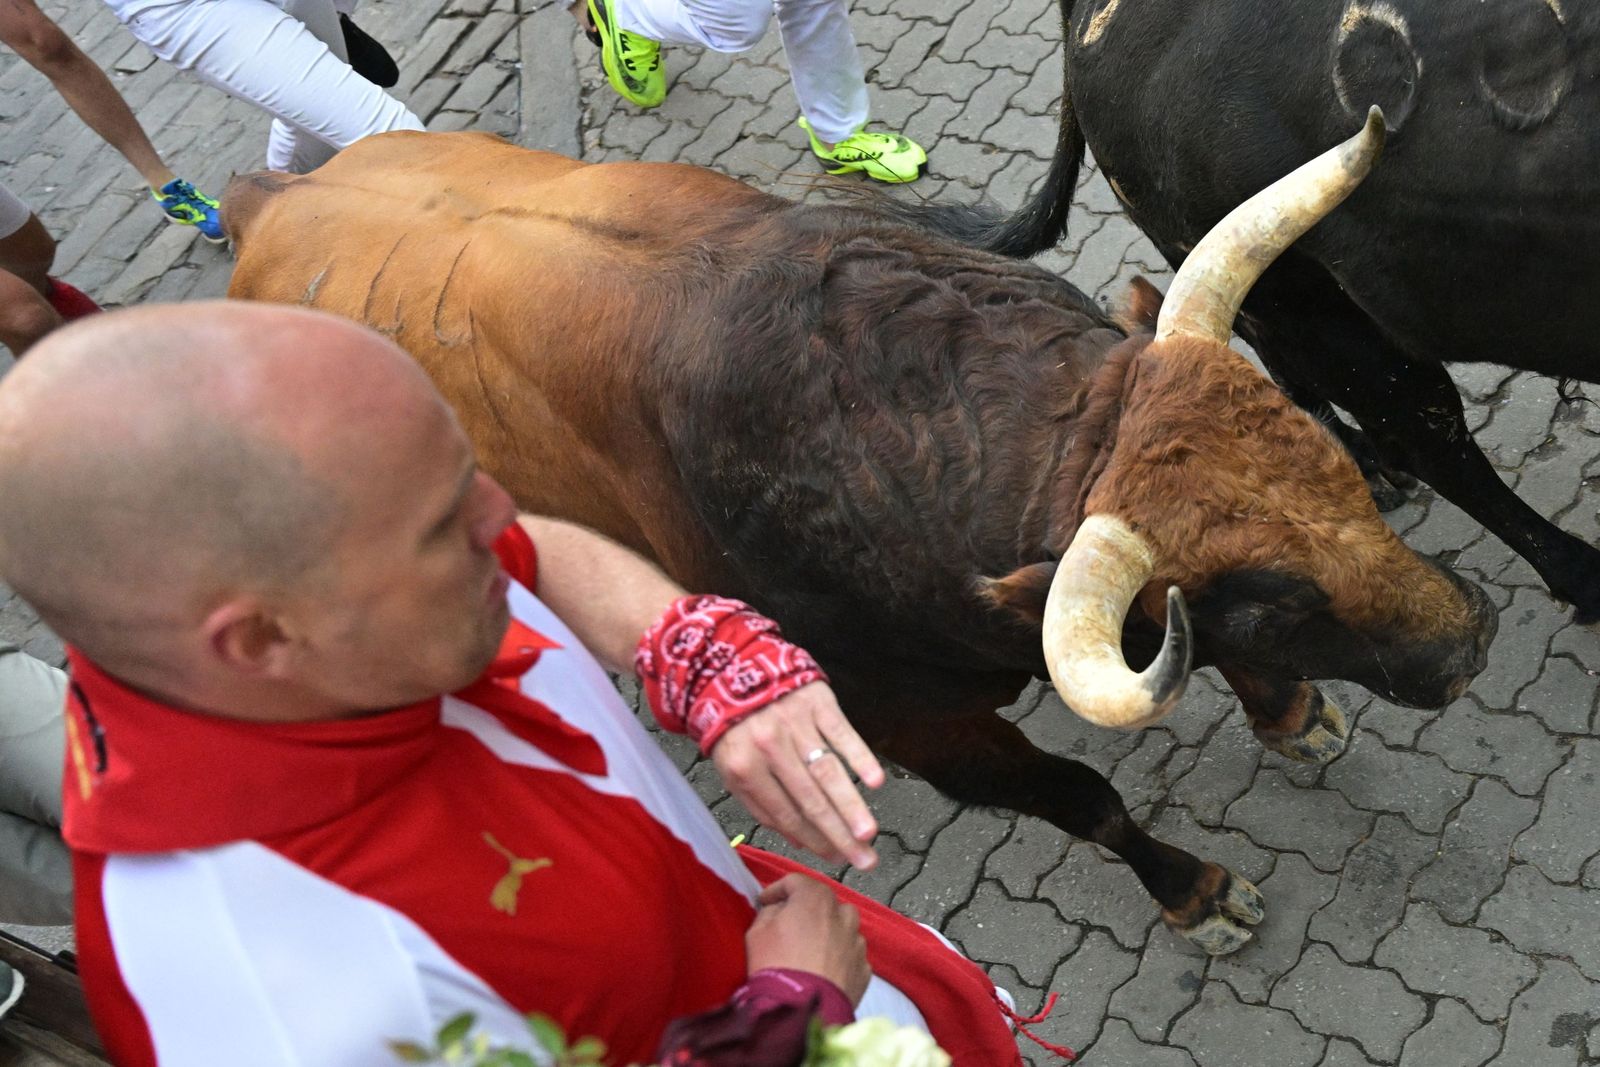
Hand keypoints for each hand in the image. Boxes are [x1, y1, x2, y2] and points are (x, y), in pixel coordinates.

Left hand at [711, 682, 884, 868]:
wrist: (731, 667)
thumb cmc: (734, 725)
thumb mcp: (731, 767)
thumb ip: (760, 804)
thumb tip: (799, 840)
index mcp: (745, 767)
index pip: (785, 814)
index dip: (812, 840)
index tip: (836, 860)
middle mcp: (770, 747)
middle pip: (810, 799)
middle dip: (839, 834)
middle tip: (864, 860)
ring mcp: (795, 723)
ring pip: (828, 771)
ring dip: (850, 805)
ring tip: (869, 832)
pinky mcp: (816, 702)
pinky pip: (842, 733)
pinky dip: (859, 757)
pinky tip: (875, 781)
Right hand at [745, 874, 870, 1004]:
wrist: (800, 1010)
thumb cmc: (776, 967)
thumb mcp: (757, 932)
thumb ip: (768, 912)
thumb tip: (776, 910)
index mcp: (816, 897)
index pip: (795, 882)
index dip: (776, 890)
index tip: (765, 901)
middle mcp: (843, 914)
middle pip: (822, 903)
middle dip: (805, 911)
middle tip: (787, 925)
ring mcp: (856, 942)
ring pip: (842, 928)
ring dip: (826, 933)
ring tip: (808, 950)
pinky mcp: (863, 969)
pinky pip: (849, 956)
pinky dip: (837, 958)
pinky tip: (822, 970)